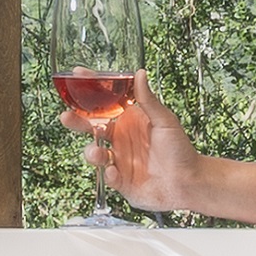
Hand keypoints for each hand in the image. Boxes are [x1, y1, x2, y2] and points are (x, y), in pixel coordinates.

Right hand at [65, 74, 202, 213]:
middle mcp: (120, 140)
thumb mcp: (164, 120)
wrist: (189, 181)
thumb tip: (139, 73)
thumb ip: (148, 100)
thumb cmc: (180, 150)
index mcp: (128, 122)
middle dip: (76, 122)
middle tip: (66, 116)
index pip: (104, 104)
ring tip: (97, 153)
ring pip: (95, 153)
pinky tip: (114, 172)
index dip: (90, 90)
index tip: (78, 75)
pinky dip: (108, 175)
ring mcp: (119, 160)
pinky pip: (108, 177)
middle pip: (91, 128)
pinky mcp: (121, 181)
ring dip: (92, 152)